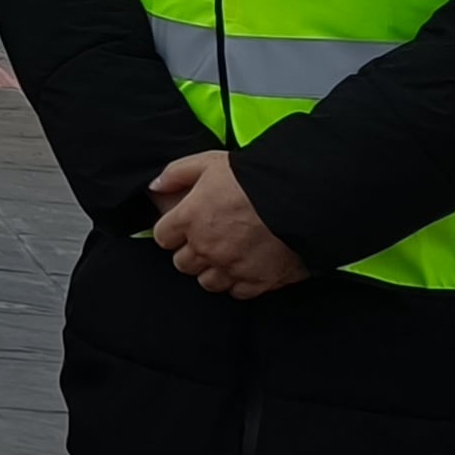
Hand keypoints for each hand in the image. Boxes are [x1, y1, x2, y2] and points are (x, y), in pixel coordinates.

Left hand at [148, 150, 305, 297]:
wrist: (299, 196)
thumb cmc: (253, 177)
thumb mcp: (209, 162)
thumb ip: (176, 174)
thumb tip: (155, 185)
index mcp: (189, 219)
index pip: (163, 237)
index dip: (174, 232)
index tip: (185, 227)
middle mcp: (205, 247)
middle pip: (183, 263)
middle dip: (192, 252)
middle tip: (209, 239)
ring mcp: (231, 267)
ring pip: (208, 281)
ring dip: (214, 270)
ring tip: (228, 254)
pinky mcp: (257, 281)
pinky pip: (237, 292)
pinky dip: (240, 282)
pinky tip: (248, 266)